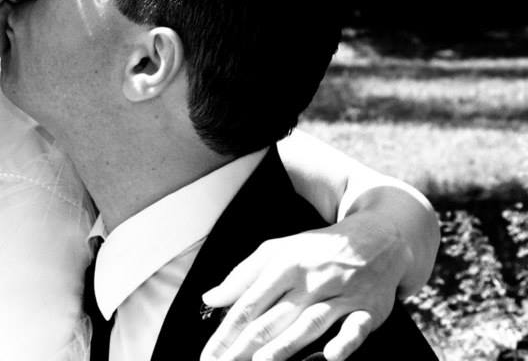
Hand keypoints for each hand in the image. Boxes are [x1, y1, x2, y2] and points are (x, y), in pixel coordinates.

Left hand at [198, 213, 408, 360]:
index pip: (249, 303)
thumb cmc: (318, 249)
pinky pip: (357, 327)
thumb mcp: (278, 250)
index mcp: (284, 264)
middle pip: (273, 318)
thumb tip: (211, 298)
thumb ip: (243, 275)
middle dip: (245, 346)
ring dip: (285, 346)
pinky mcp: (369, 309)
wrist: (378, 237)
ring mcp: (341, 294)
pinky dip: (346, 341)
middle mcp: (311, 279)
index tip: (209, 355)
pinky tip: (332, 357)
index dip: (226, 332)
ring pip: (309, 323)